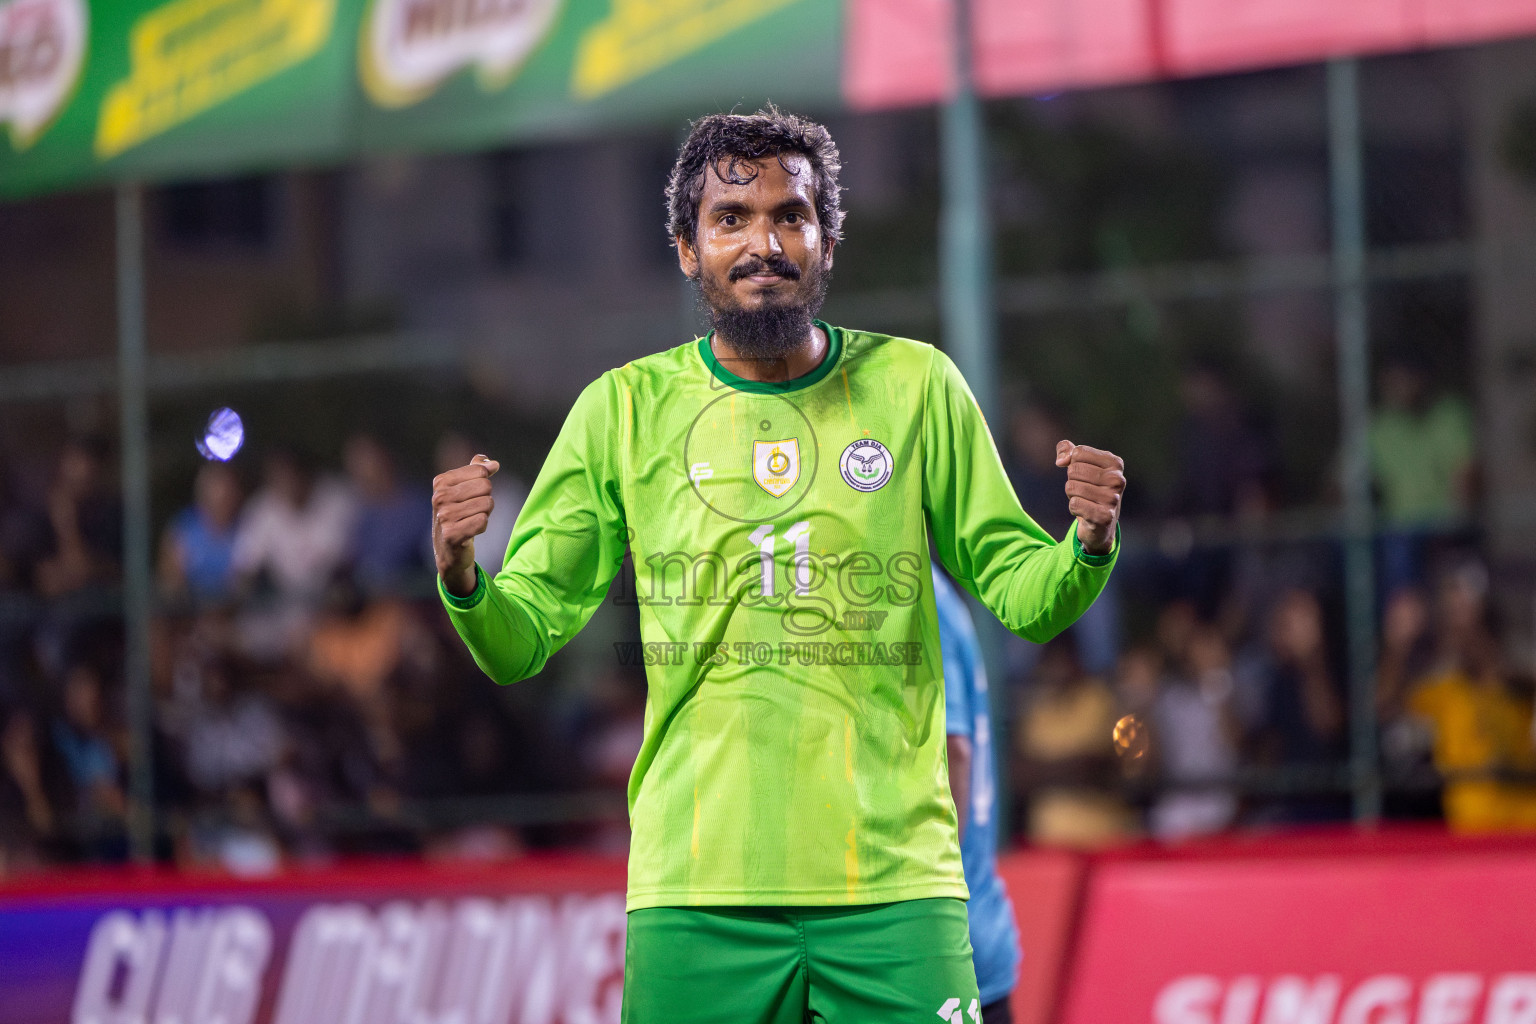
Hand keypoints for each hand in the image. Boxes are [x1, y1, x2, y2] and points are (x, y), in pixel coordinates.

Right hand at [432, 454, 498, 595]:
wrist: (449, 548)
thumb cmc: (459, 514)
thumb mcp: (463, 488)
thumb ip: (477, 470)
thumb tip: (493, 463)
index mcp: (441, 481)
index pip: (481, 471)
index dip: (484, 483)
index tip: (472, 495)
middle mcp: (439, 497)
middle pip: (486, 486)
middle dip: (486, 499)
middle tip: (473, 510)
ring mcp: (444, 516)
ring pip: (487, 504)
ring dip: (484, 513)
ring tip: (470, 520)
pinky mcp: (452, 534)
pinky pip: (483, 521)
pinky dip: (482, 526)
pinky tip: (470, 531)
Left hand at [1055, 441, 1124, 555]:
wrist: (1101, 522)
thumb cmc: (1090, 488)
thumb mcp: (1080, 464)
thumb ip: (1067, 450)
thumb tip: (1061, 461)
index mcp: (1115, 463)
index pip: (1078, 453)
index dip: (1073, 464)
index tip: (1085, 475)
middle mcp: (1117, 479)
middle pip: (1073, 469)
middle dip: (1072, 481)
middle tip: (1084, 490)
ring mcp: (1113, 498)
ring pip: (1071, 487)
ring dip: (1072, 495)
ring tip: (1086, 500)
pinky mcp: (1105, 516)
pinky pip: (1074, 504)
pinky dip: (1074, 508)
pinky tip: (1085, 512)